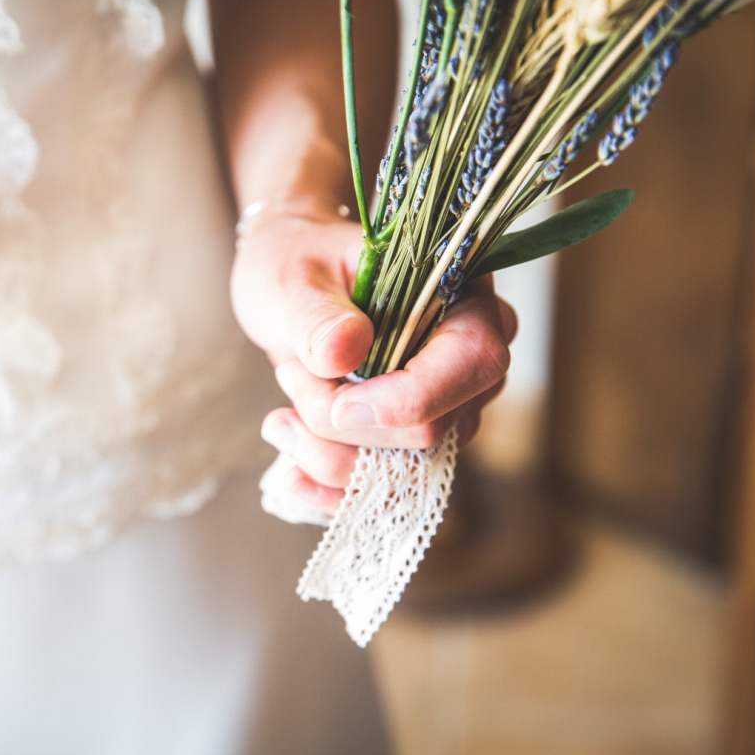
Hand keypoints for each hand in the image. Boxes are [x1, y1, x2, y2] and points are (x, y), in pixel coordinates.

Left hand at [231, 213, 516, 516]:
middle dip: (347, 424)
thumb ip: (316, 315)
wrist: (289, 287)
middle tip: (291, 379)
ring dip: (330, 455)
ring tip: (280, 417)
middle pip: (435, 426)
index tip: (338, 403)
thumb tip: (346, 350)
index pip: (474, 360)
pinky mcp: (413, 440)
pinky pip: (389, 488)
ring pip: (407, 467)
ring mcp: (446, 406)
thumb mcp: (290, 280)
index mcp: (460, 296)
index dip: (409, 396)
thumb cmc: (297, 264)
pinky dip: (335, 490)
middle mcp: (467, 359)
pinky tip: (292, 476)